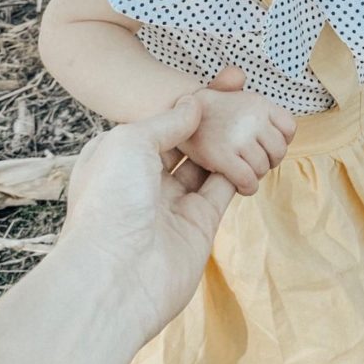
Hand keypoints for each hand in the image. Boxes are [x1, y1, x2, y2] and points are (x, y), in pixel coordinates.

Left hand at [58, 97, 239, 343]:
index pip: (155, 126)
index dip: (181, 108)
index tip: (210, 88)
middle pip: (182, 145)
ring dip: (226, 147)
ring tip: (249, 121)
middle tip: (238, 100)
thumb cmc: (111, 201)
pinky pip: (222, 191)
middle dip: (206, 126)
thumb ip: (167, 121)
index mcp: (117, 159)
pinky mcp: (199, 225)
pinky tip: (252, 152)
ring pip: (205, 167)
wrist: (117, 276)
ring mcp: (171, 205)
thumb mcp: (130, 142)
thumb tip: (193, 104)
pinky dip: (238, 173)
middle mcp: (143, 182)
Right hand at [174, 85, 296, 196]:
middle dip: (270, 160)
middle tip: (254, 161)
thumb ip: (236, 86)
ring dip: (256, 175)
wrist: (171, 115)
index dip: (281, 140)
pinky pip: (248, 180)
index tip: (267, 145)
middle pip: (279, 150)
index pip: (289, 128)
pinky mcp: (224, 157)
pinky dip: (247, 187)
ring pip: (263, 168)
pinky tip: (240, 185)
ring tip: (244, 171)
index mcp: (259, 103)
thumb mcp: (225, 91)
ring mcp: (239, 138)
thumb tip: (236, 75)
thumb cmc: (203, 110)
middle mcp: (253, 118)